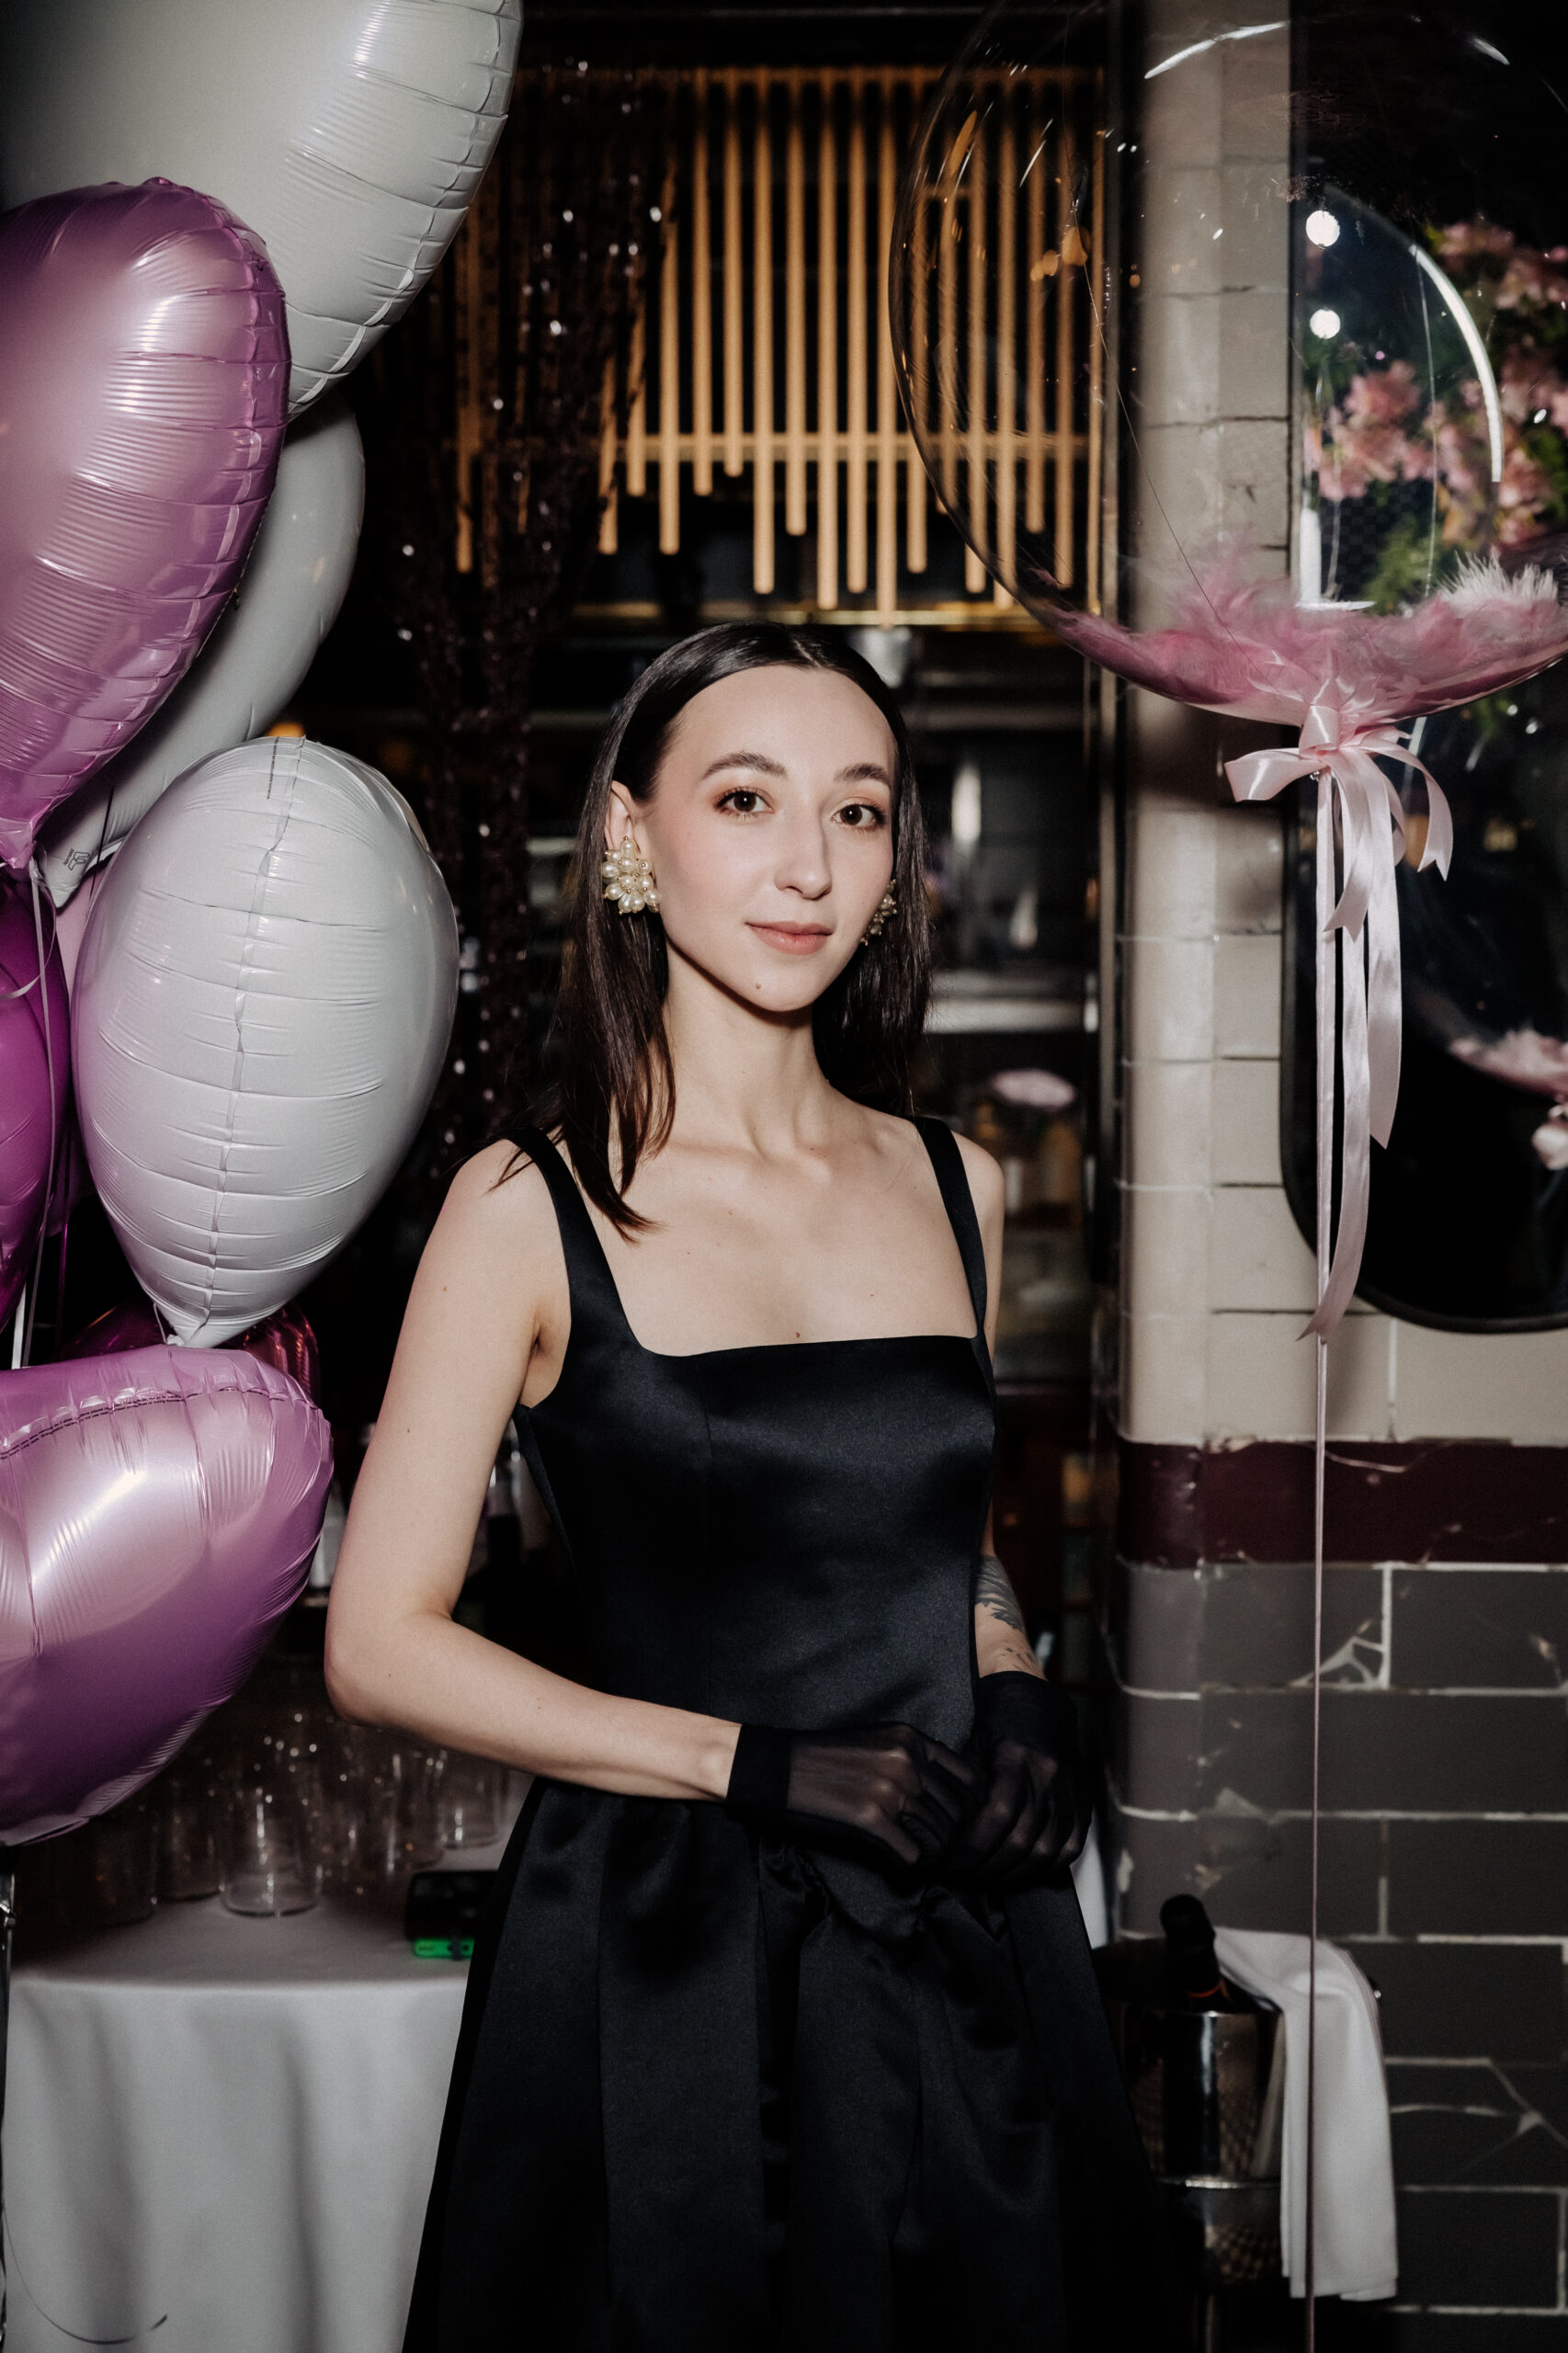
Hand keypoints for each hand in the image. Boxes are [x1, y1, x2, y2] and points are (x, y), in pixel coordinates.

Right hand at [724, 1721, 979, 1867]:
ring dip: (929, 1857)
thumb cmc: (820, 1758)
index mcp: (911, 1738)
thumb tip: (944, 1798)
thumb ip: (912, 1759)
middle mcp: (907, 1759)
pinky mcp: (871, 1817)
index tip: (951, 1826)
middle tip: (932, 1854)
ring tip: (911, 1861)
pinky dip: (907, 1869)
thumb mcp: (875, 1741)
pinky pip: (913, 1857)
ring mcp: (891, 1788)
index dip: (966, 1810)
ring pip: (940, 1839)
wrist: (771, 1769)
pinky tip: (894, 1868)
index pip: (969, 1780)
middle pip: (959, 1814)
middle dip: (950, 1840)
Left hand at [949, 1672, 1089, 1884]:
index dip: (972, 1846)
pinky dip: (1047, 1866)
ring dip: (1014, 1874)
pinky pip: (1071, 1846)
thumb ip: (963, 1789)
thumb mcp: (970, 1746)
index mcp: (1015, 1756)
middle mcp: (1046, 1774)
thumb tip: (941, 1833)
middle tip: (962, 1876)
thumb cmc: (993, 1725)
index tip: (950, 1860)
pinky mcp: (1082, 1800)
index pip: (997, 1816)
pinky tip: (1023, 1871)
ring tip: (988, 1878)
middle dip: (987, 1867)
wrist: (1034, 1701)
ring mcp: (1068, 1789)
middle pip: (1020, 1840)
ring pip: (1046, 1850)